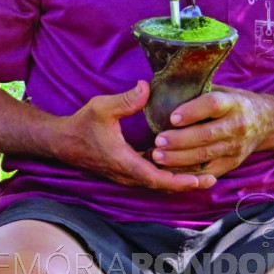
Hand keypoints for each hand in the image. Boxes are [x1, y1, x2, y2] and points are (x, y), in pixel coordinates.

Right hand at [59, 81, 215, 191]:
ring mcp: (126, 175)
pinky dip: (167, 175)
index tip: (200, 179)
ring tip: (203, 175)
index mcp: (124, 162)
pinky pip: (150, 177)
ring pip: (157, 183)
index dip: (179, 181)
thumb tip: (146, 87)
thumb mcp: (101, 107)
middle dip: (187, 183)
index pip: (156, 178)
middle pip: (162, 186)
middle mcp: (127, 174)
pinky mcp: (125, 171)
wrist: (62, 142)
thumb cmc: (81, 125)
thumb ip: (125, 100)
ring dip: (178, 180)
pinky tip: (181, 166)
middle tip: (211, 179)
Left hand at [150, 86, 273, 177]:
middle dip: (180, 140)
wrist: (266, 122)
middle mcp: (237, 125)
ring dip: (180, 158)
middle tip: (157, 141)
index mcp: (232, 103)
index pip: (212, 105)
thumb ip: (196, 91)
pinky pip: (209, 171)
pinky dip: (190, 173)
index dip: (192, 111)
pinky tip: (171, 170)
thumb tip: (161, 89)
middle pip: (206, 134)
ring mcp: (236, 147)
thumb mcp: (221, 90)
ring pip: (206, 154)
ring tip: (158, 156)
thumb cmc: (233, 103)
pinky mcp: (233, 163)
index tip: (172, 117)